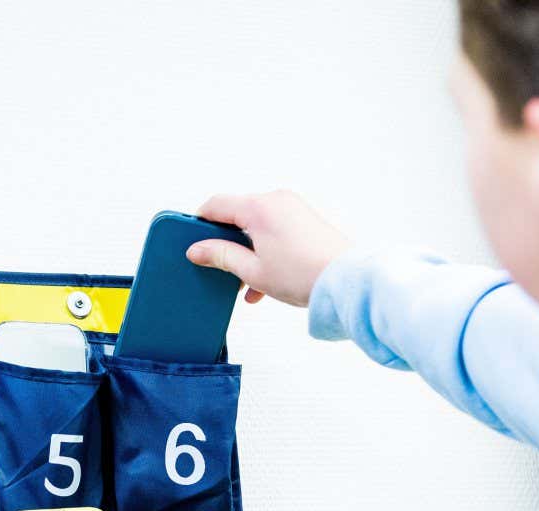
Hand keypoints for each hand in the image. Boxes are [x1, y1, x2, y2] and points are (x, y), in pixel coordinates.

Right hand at [187, 190, 351, 306]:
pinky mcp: (306, 220)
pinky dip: (265, 251)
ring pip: (257, 226)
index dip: (200, 222)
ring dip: (246, 251)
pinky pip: (275, 231)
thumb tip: (197, 250)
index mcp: (259, 207)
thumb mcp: (251, 270)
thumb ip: (220, 256)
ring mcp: (294, 209)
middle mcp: (277, 200)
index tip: (192, 239)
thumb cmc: (304, 274)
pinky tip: (263, 282)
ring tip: (244, 281)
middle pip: (238, 214)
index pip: (217, 204)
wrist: (345, 281)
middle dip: (226, 241)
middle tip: (218, 265)